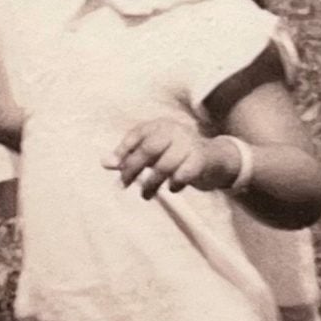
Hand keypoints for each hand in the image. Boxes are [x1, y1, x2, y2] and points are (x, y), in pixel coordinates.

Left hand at [109, 118, 234, 197]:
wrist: (216, 160)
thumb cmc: (178, 156)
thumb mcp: (154, 154)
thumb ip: (130, 157)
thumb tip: (104, 163)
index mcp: (160, 125)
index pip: (136, 134)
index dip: (122, 151)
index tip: (115, 167)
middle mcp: (174, 130)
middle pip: (148, 149)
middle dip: (133, 168)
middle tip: (123, 184)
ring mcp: (189, 144)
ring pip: (164, 165)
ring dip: (151, 183)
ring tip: (145, 195)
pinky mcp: (200, 159)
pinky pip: (182, 175)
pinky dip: (174, 185)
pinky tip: (172, 188)